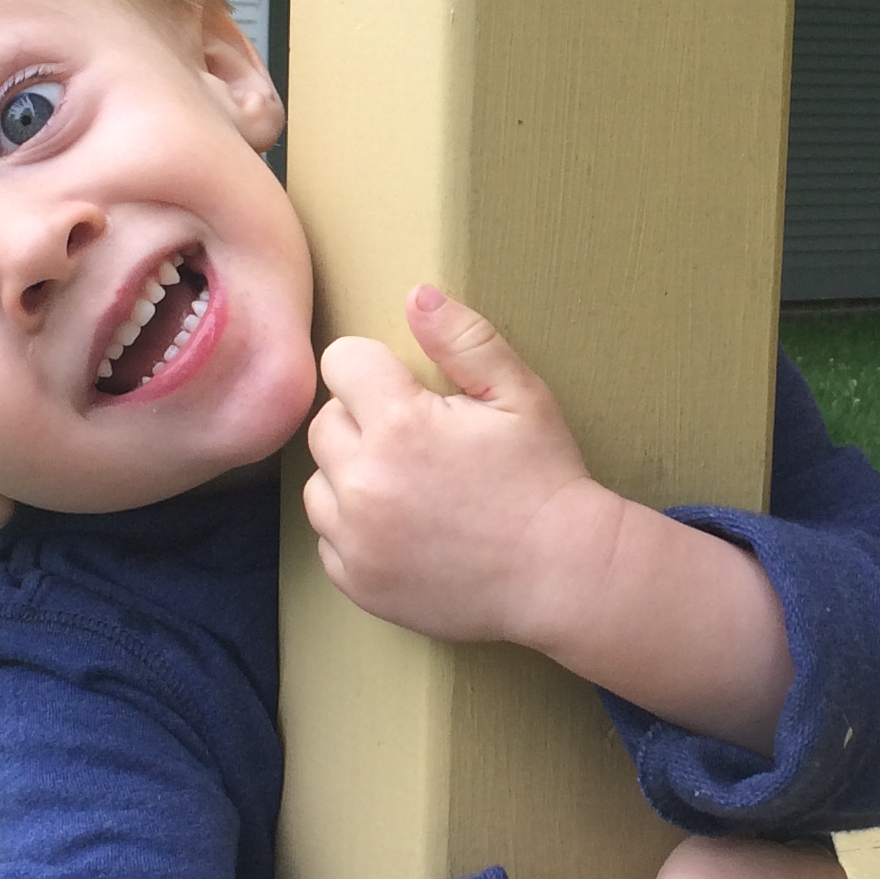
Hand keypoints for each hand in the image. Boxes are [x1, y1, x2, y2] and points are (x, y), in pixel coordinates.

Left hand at [305, 286, 793, 750]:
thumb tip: (416, 296)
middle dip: (363, 422)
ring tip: (408, 486)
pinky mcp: (356, 582)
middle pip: (324, 423)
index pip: (341, 361)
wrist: (562, 575)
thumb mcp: (521, 396)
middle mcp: (364, 481)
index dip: (374, 369)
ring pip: (317, 484)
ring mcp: (356, 539)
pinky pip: (328, 539)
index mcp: (399, 424)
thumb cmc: (544, 480)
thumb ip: (465, 340)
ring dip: (351, 477)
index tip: (406, 390)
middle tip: (418, 442)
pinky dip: (355, 531)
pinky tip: (405, 529)